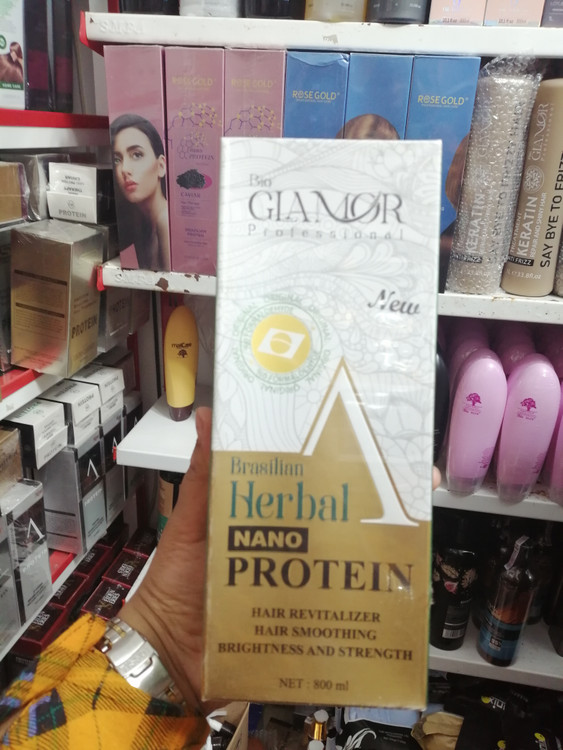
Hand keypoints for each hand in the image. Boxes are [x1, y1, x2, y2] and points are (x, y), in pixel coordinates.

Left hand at [120, 404, 441, 711]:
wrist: (170, 655)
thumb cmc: (176, 582)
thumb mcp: (192, 524)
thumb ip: (203, 476)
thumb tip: (208, 414)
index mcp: (265, 511)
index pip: (307, 476)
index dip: (336, 455)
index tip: (373, 432)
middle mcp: (291, 540)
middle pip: (340, 514)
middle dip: (380, 496)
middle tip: (415, 478)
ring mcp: (302, 580)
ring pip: (350, 558)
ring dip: (384, 544)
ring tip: (417, 527)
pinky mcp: (306, 618)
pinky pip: (342, 606)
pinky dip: (371, 598)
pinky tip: (398, 588)